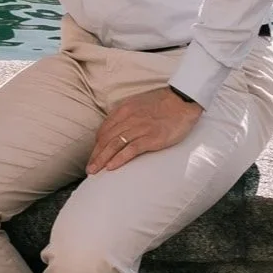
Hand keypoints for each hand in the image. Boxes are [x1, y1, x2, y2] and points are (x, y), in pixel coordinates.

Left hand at [87, 85, 201, 175]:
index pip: (104, 130)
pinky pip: (130, 150)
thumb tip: (116, 129)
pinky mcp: (151, 138)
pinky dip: (119, 159)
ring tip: (94, 171)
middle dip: (95, 155)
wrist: (182, 101)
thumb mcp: (138, 104)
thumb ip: (126, 115)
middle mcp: (128, 118)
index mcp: (124, 109)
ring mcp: (139, 128)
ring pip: (114, 145)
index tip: (93, 156)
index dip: (96, 145)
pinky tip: (111, 167)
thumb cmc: (162, 104)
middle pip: (106, 139)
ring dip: (102, 159)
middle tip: (89, 169)